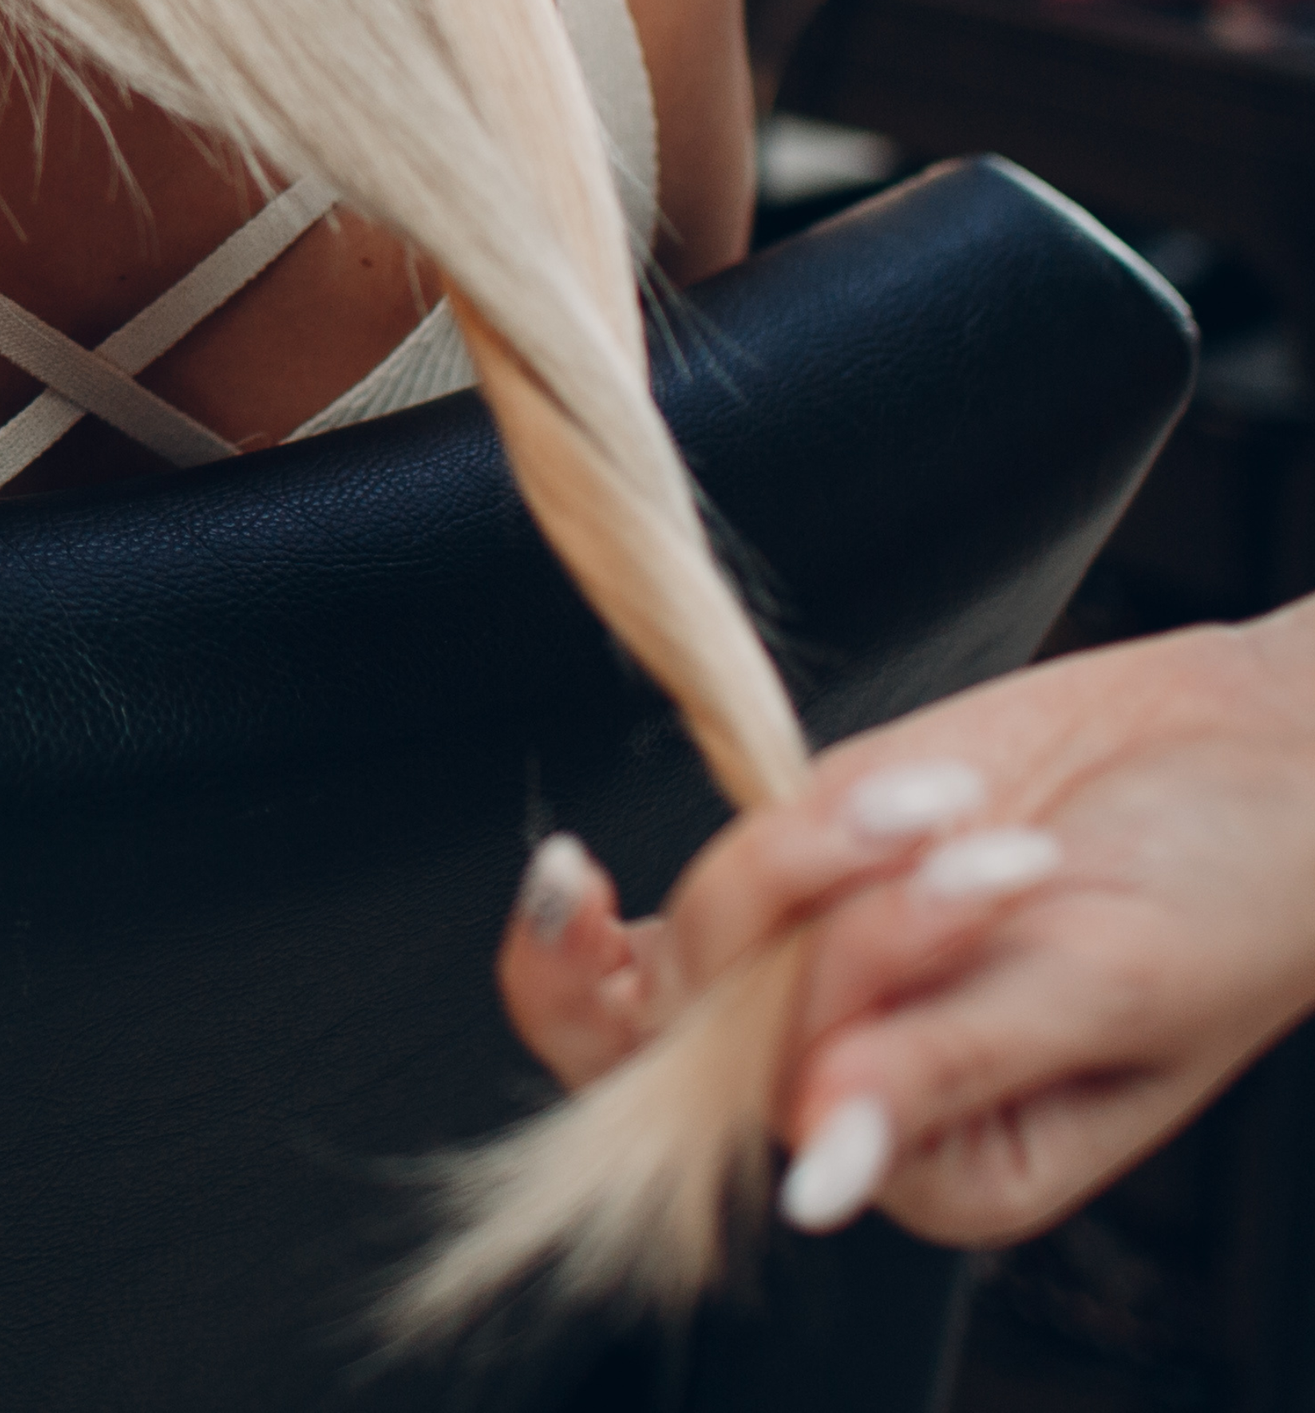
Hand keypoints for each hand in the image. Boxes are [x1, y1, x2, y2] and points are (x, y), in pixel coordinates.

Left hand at [498, 605, 1314, 1248]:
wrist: (1264, 760)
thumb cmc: (1230, 899)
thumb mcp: (1104, 993)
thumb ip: (947, 1072)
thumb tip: (816, 1178)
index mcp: (927, 1169)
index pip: (743, 1118)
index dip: (721, 1009)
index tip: (692, 907)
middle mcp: (855, 1077)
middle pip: (683, 1025)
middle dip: (767, 905)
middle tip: (875, 830)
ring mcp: (830, 959)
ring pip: (714, 915)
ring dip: (825, 842)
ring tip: (967, 811)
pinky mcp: (828, 855)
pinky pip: (743, 845)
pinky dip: (800, 812)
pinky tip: (918, 791)